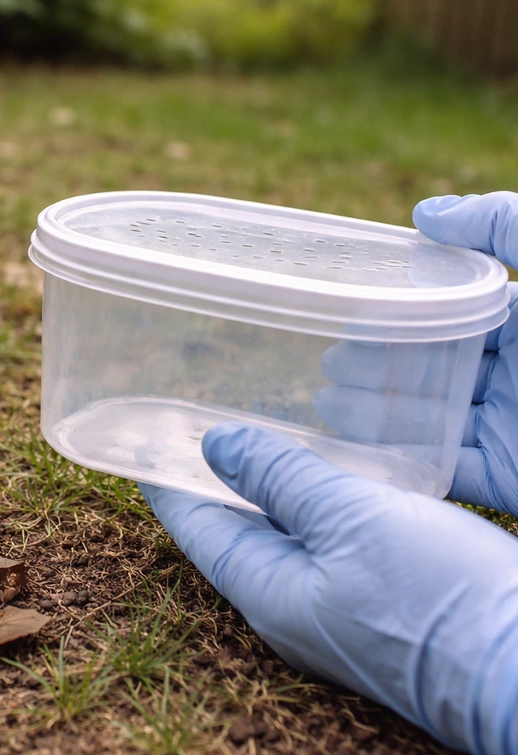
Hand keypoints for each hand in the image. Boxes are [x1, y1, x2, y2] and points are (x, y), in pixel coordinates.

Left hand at [139, 423, 517, 754]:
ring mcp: (337, 604)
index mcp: (267, 591)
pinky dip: (316, 500)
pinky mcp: (380, 598)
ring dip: (267, 485)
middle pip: (235, 529)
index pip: (196, 526)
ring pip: (286, 533)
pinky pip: (329, 542)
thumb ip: (280, 478)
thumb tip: (217, 444)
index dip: (167, 480)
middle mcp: (292, 603)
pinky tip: (327, 472)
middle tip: (195, 428)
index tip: (141, 442)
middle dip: (214, 479)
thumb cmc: (436, 602)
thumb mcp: (349, 522)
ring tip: (253, 436)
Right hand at [316, 192, 517, 513]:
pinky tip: (351, 450)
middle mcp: (515, 376)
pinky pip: (444, 469)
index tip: (343, 318)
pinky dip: (398, 463)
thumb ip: (506, 222)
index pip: (445, 317)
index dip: (392, 318)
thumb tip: (427, 215)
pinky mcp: (510, 476)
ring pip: (427, 421)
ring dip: (373, 416)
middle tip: (320, 365)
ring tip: (321, 404)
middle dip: (371, 368)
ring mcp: (511, 428)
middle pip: (428, 370)